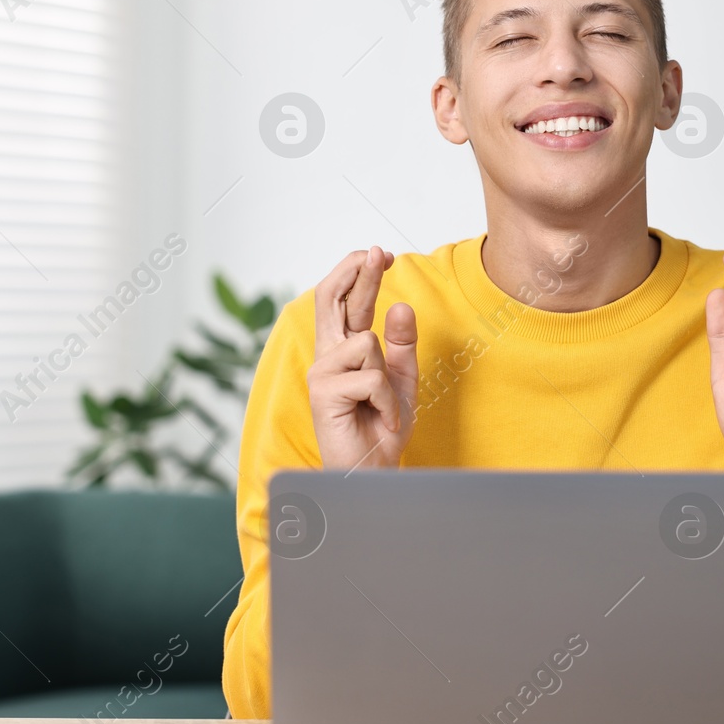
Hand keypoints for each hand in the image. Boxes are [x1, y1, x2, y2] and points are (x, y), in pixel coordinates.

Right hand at [308, 246, 418, 469]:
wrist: (373, 471)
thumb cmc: (382, 427)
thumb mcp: (401, 380)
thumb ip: (400, 345)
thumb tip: (399, 307)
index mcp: (344, 348)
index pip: (345, 300)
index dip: (359, 273)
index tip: (381, 254)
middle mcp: (328, 355)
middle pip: (334, 299)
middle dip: (358, 273)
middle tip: (378, 252)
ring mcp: (322, 372)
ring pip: (367, 344)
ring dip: (388, 378)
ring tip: (384, 406)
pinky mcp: (323, 392)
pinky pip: (372, 378)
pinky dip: (388, 400)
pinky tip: (381, 418)